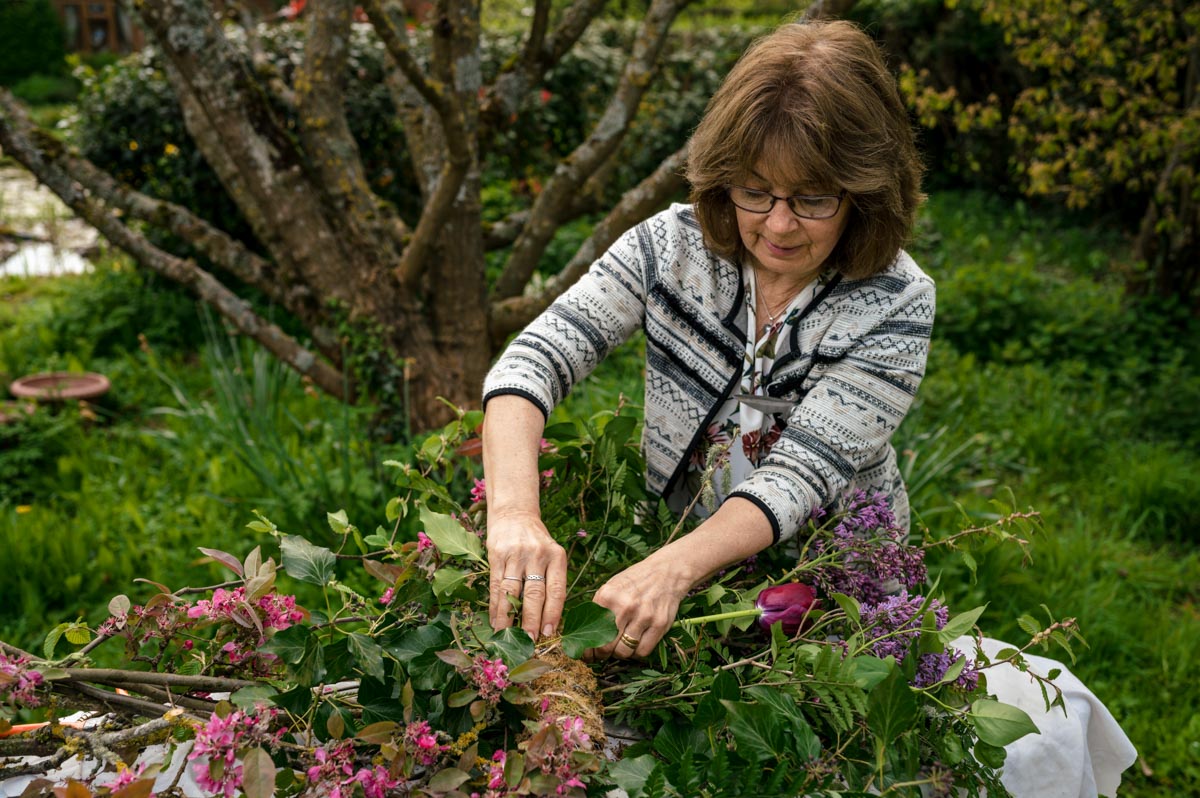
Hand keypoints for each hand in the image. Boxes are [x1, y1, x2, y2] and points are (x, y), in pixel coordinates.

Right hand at [486, 510, 567, 640]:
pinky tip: (495, 621)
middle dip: (532, 620)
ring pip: (512, 592)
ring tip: (508, 636)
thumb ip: (551, 581)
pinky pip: (496, 586)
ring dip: (509, 617)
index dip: (552, 614)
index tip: (549, 633)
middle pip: (534, 593)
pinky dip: (495, 606)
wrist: (514, 513)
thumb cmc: (536, 541)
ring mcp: (516, 554)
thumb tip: (548, 620)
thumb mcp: (551, 554)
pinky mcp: (497, 555)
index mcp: (556, 556)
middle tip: (530, 640)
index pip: (556, 590)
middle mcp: (537, 554)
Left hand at [586, 554, 690, 659]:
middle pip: (606, 646)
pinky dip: (636, 653)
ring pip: (624, 652)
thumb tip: (585, 635)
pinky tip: (635, 645)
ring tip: (620, 647)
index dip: (588, 649)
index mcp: (608, 596)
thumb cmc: (635, 581)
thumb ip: (599, 608)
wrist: (666, 572)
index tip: (588, 654)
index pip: (591, 633)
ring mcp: (644, 616)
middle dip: (602, 655)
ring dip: (620, 654)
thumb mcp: (611, 587)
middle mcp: (625, 606)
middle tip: (602, 655)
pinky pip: (643, 651)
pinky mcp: (660, 624)